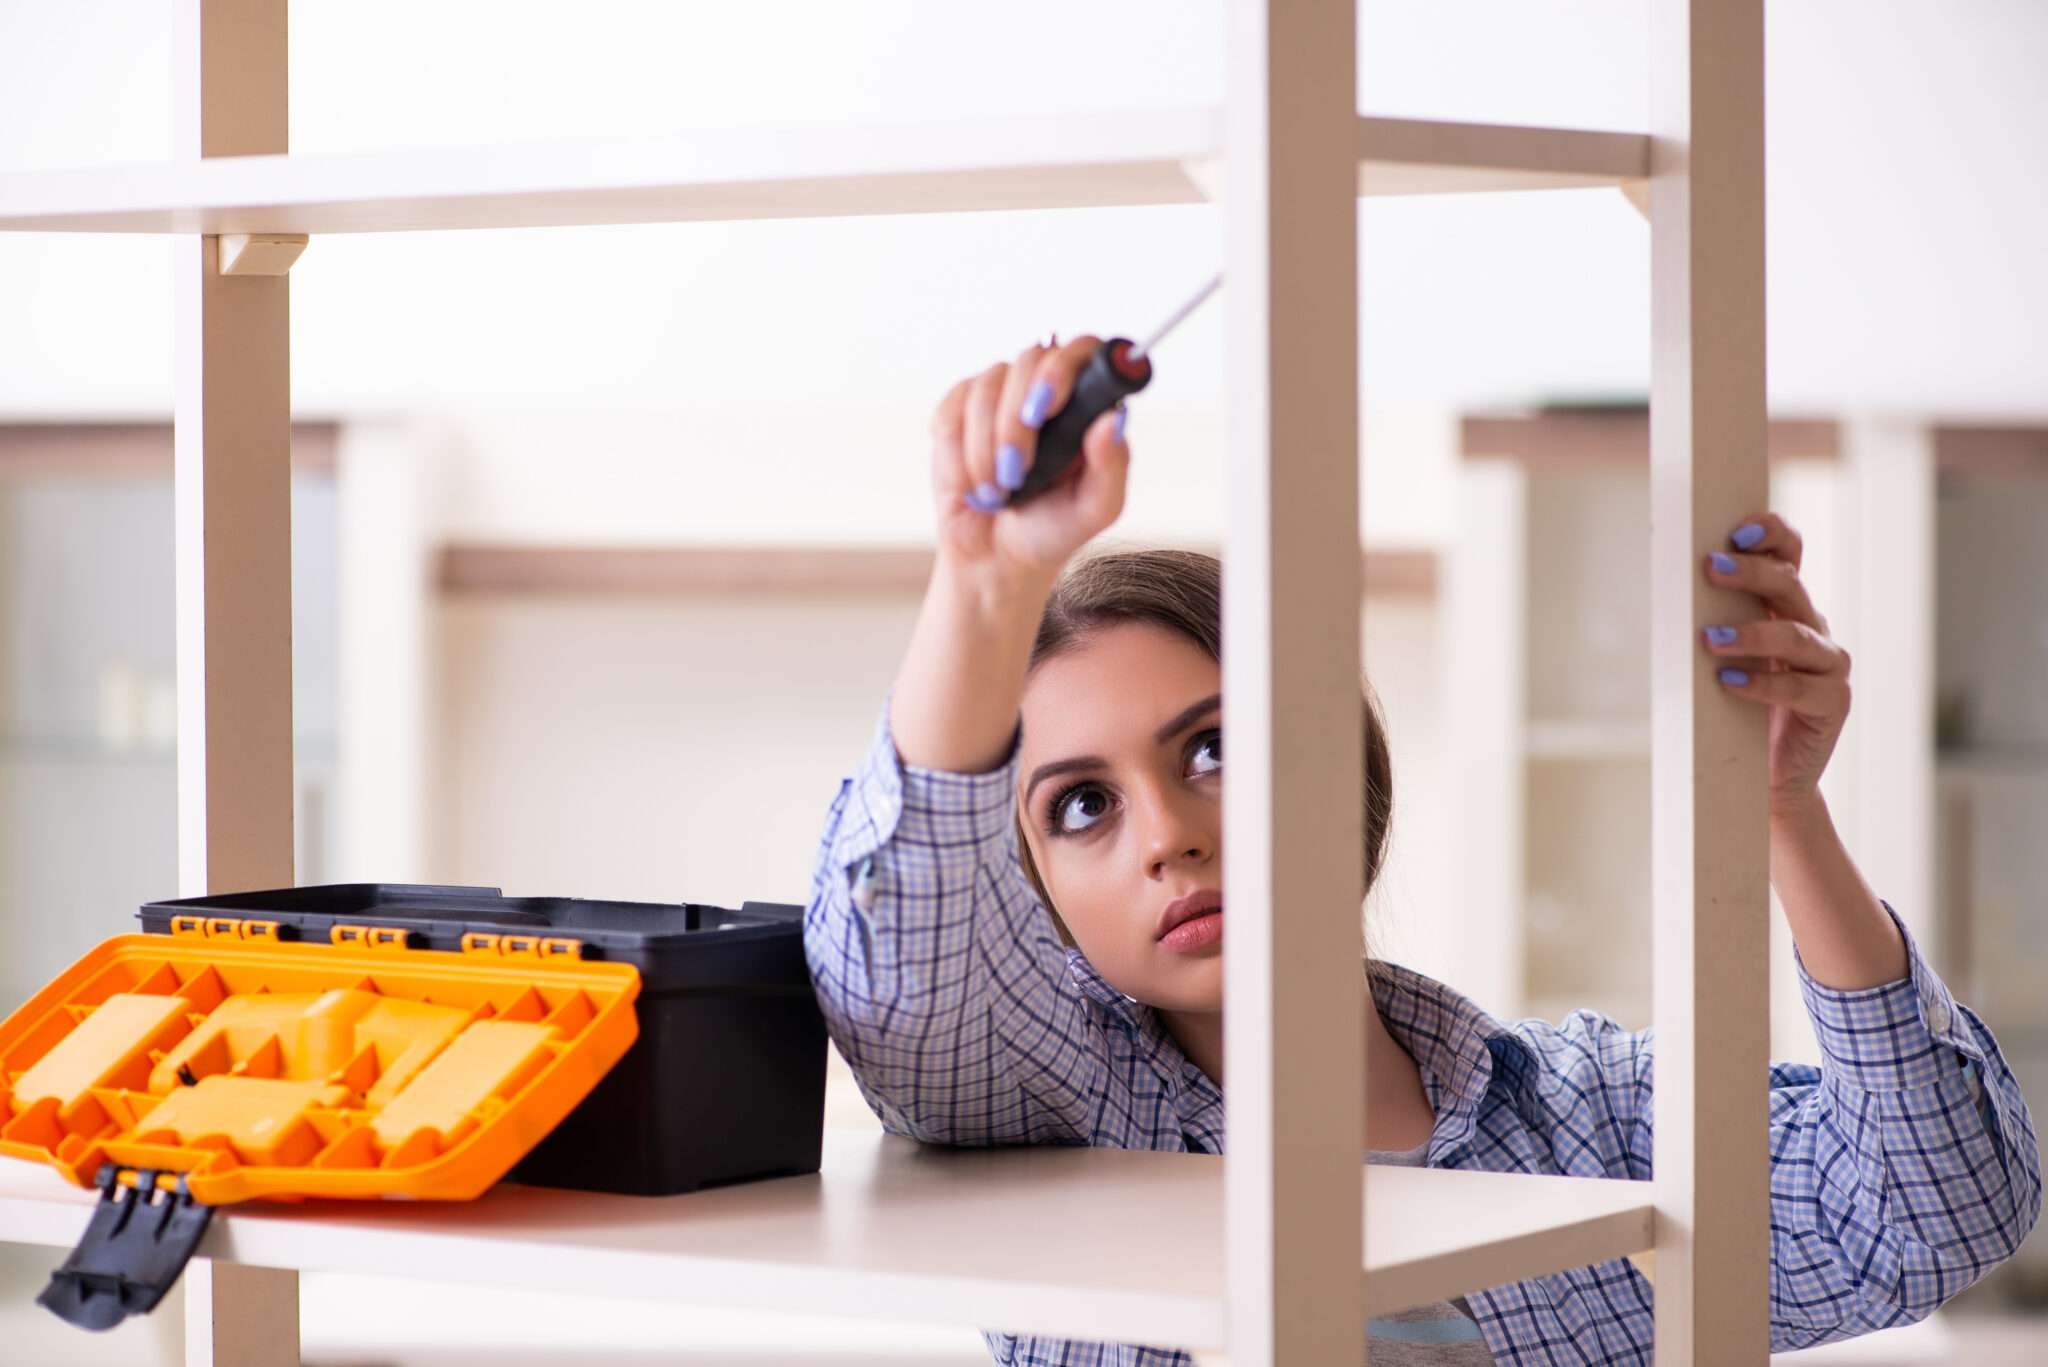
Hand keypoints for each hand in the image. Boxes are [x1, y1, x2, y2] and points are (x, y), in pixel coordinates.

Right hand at [928, 335, 1130, 589]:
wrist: (996, 558)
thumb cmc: (1053, 531)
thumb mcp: (1095, 508)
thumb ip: (1112, 464)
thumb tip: (1115, 417)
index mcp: (1085, 404)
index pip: (1083, 350)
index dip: (1063, 367)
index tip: (1047, 407)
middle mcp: (1043, 388)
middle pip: (1030, 360)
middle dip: (1016, 422)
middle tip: (1016, 472)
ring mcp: (999, 395)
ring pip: (987, 385)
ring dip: (986, 448)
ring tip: (997, 491)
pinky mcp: (959, 410)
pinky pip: (951, 411)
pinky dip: (957, 455)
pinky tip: (971, 484)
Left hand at [1699, 513, 1851, 819]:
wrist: (1765, 777)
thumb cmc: (1735, 710)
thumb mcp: (1723, 658)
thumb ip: (1712, 623)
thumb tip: (1666, 592)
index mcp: (1787, 607)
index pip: (1789, 555)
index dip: (1771, 535)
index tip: (1736, 530)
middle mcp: (1813, 629)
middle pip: (1791, 585)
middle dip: (1751, 572)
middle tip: (1711, 568)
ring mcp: (1828, 666)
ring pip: (1797, 636)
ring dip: (1752, 634)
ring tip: (1710, 640)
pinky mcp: (1832, 703)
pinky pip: (1800, 688)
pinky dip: (1763, 683)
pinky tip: (1729, 682)